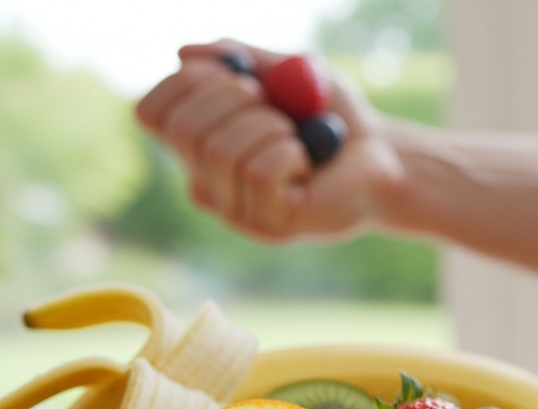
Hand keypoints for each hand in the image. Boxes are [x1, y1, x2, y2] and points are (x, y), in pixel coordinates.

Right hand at [135, 40, 397, 240]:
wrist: (386, 155)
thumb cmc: (332, 117)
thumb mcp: (287, 70)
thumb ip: (239, 57)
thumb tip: (183, 53)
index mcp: (199, 146)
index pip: (151, 113)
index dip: (184, 84)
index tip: (232, 74)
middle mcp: (208, 183)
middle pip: (183, 131)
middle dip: (232, 98)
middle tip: (273, 103)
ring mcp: (237, 211)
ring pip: (220, 152)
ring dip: (269, 126)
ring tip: (297, 137)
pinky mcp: (271, 226)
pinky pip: (260, 174)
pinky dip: (291, 152)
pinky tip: (307, 163)